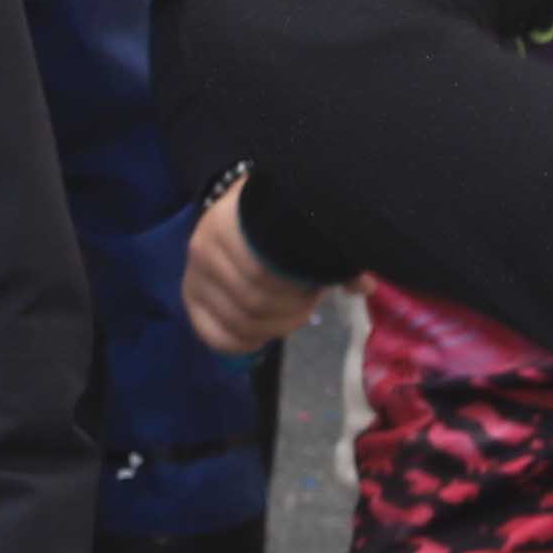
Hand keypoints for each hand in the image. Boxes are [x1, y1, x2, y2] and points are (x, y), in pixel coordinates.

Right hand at [180, 179, 326, 356]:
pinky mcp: (190, 296)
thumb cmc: (276, 218)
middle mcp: (204, 246)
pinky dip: (243, 343)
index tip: (317, 290)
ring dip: (272, 327)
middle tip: (309, 306)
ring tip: (292, 316)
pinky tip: (264, 337)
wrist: (241, 208)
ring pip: (238, 320)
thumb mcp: (301, 225)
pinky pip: (214, 334)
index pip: (264, 274)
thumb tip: (362, 285)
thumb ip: (330, 252)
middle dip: (290, 311)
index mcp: (232, 221)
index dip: (296, 293)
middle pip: (254, 301)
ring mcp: (194, 273)